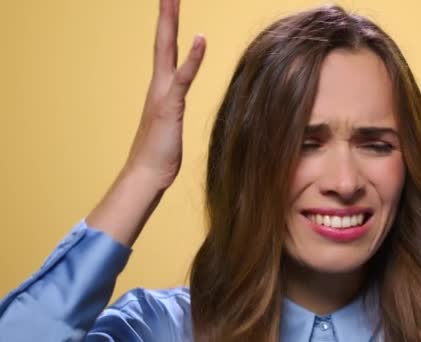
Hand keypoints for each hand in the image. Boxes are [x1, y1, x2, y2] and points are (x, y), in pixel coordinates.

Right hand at [86, 0, 205, 245]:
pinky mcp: (170, 107)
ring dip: (170, 23)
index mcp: (161, 88)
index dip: (168, 25)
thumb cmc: (160, 153)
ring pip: (167, 51)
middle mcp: (159, 85)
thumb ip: (175, 111)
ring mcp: (163, 94)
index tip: (170, 2)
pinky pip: (182, 78)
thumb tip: (177, 110)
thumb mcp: (171, 126)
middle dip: (166, 13)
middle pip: (163, 41)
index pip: (166, 49)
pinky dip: (191, 59)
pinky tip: (200, 39)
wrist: (147, 175)